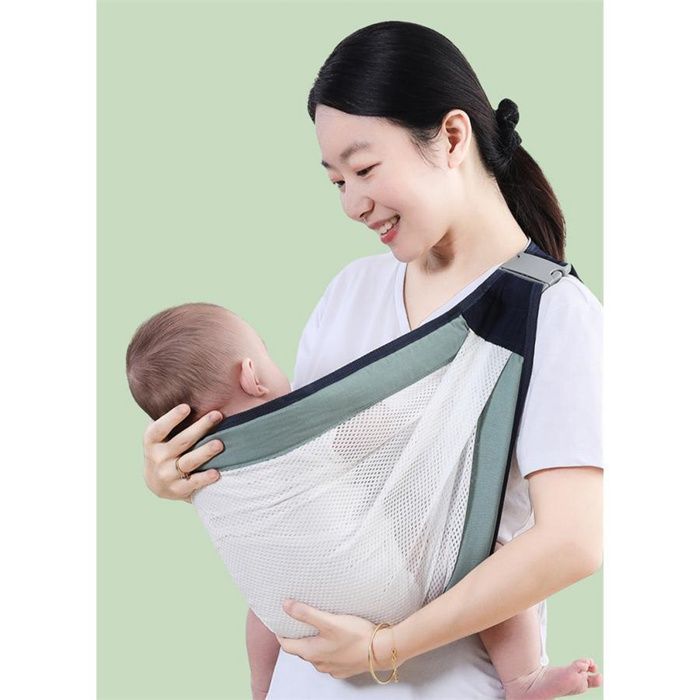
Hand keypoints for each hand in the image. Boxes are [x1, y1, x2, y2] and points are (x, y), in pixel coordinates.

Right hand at [142, 403, 223, 501]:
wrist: (157, 483)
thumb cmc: (165, 448)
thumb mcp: (162, 434)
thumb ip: (172, 418)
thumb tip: (189, 388)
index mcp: (152, 441)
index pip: (159, 428)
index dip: (171, 418)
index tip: (186, 407)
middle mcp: (157, 457)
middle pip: (181, 441)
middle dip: (200, 427)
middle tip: (217, 415)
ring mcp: (166, 474)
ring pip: (188, 461)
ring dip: (204, 452)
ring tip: (219, 444)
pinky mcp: (177, 490)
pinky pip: (193, 483)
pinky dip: (204, 478)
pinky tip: (216, 472)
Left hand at [275, 600, 392, 679]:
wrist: (382, 650)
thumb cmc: (356, 636)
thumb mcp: (328, 621)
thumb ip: (306, 613)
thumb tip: (286, 605)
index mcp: (312, 652)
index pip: (287, 645)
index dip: (282, 634)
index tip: (280, 623)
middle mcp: (319, 664)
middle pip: (302, 650)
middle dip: (299, 637)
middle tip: (299, 622)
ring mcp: (332, 668)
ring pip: (317, 655)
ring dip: (315, 643)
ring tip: (318, 628)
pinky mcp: (345, 668)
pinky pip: (331, 659)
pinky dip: (328, 649)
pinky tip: (336, 639)